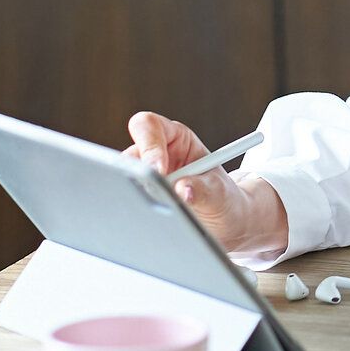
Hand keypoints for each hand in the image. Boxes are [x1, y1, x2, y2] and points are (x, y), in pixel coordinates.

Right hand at [121, 111, 286, 257]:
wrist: (225, 224)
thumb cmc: (223, 200)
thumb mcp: (219, 193)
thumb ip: (203, 190)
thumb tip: (183, 191)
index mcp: (176, 138)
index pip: (149, 126)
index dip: (149, 145)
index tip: (158, 170)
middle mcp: (155, 155)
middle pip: (128, 155)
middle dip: (136, 174)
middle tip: (150, 195)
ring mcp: (145, 178)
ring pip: (124, 181)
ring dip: (137, 196)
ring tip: (160, 212)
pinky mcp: (140, 199)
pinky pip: (127, 203)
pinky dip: (136, 211)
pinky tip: (153, 222)